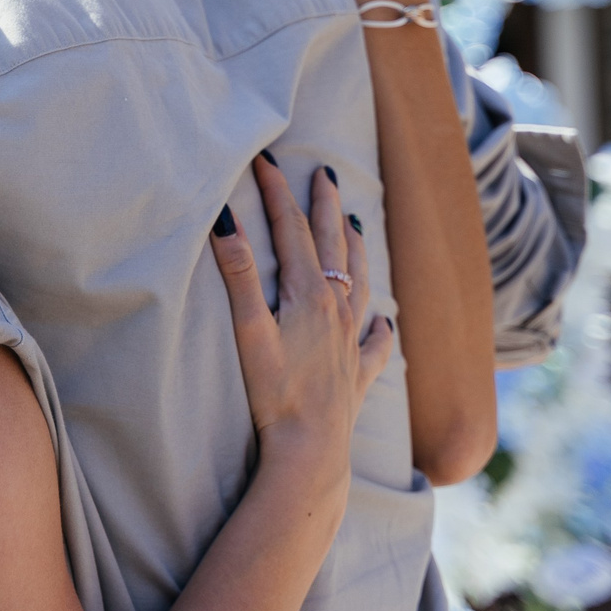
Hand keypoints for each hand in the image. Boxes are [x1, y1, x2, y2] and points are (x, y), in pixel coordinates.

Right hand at [208, 157, 393, 484]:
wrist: (311, 452)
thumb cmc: (275, 393)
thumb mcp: (249, 329)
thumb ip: (238, 273)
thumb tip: (226, 220)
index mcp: (310, 294)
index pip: (290, 229)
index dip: (276, 192)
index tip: (266, 159)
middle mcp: (338, 310)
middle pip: (332, 245)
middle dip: (324, 206)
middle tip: (323, 173)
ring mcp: (352, 341)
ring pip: (361, 281)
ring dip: (354, 248)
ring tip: (354, 224)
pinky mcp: (357, 373)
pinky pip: (376, 341)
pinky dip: (380, 324)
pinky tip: (385, 321)